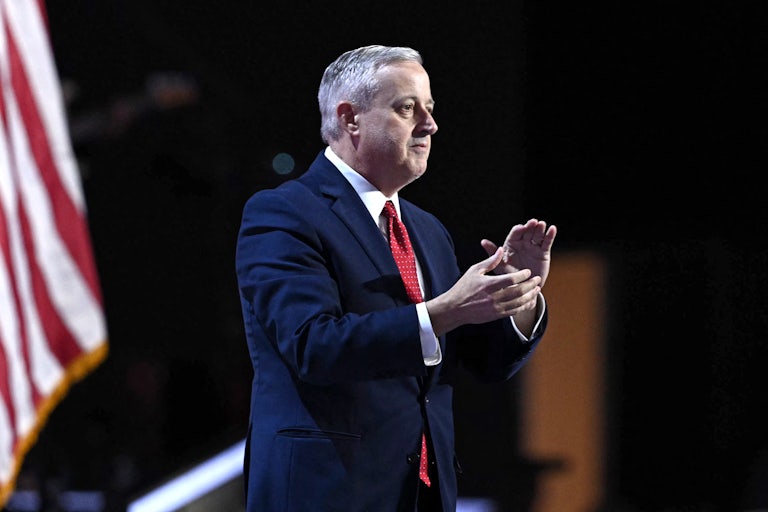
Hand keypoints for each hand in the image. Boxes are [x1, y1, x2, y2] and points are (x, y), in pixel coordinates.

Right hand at [426, 249, 541, 335]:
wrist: (455, 309)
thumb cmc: (463, 287)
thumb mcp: (474, 271)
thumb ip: (490, 261)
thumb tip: (501, 250)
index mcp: (488, 284)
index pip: (511, 279)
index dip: (522, 275)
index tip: (528, 272)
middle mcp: (493, 297)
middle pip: (518, 291)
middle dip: (530, 285)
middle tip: (538, 279)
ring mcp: (496, 308)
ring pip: (519, 303)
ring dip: (530, 296)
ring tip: (536, 290)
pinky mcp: (496, 316)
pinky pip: (514, 312)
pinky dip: (524, 306)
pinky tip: (529, 301)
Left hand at [480, 218, 556, 286]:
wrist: (522, 290)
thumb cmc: (508, 277)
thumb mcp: (500, 266)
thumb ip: (493, 254)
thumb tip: (483, 241)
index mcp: (511, 245)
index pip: (515, 234)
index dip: (519, 230)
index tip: (522, 228)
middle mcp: (522, 243)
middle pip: (527, 232)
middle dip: (530, 226)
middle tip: (534, 222)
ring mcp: (533, 247)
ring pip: (537, 235)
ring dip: (540, 229)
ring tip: (542, 224)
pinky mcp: (543, 252)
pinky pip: (546, 243)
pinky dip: (550, 235)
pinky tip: (553, 228)